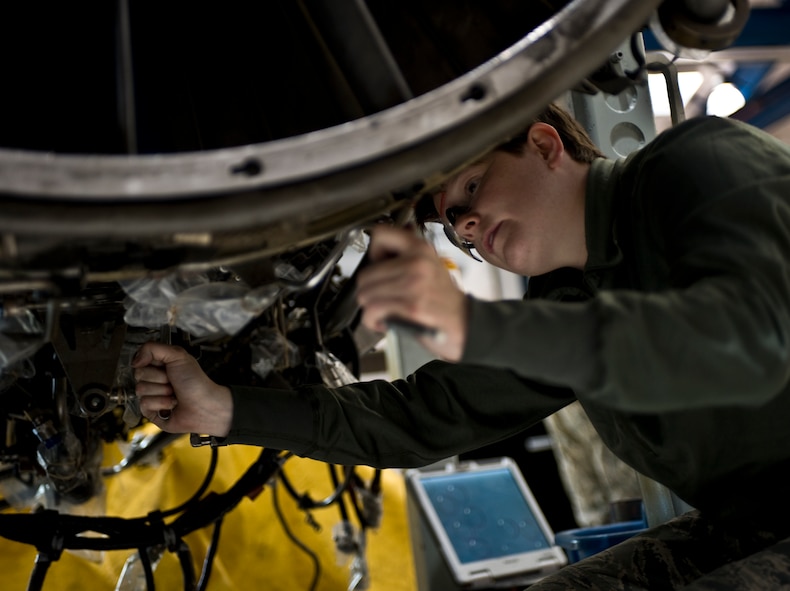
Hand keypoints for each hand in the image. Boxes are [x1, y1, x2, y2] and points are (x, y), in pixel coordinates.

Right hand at [132, 342, 232, 436]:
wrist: (204, 405)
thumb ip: (153, 348)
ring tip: (174, 393)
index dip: (151, 362)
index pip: (140, 359)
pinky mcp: (150, 411)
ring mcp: (151, 395)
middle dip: (159, 378)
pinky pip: (144, 404)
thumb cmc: (196, 381)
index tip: (165, 365)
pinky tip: (171, 404)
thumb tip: (135, 360)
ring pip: (140, 390)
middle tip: (173, 381)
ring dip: (162, 391)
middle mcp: (154, 379)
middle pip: (139, 374)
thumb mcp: (178, 355)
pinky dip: (161, 403)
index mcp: (160, 365)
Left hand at [356, 226, 467, 360]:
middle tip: (379, 299)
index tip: (380, 267)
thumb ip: (403, 256)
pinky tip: (382, 322)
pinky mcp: (410, 306)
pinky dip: (372, 320)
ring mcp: (413, 284)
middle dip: (367, 291)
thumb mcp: (428, 265)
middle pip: (365, 274)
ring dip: (369, 308)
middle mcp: (416, 262)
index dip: (373, 253)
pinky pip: (373, 311)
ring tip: (381, 312)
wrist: (465, 322)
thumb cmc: (442, 297)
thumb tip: (375, 256)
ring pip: (365, 294)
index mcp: (420, 248)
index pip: (380, 234)